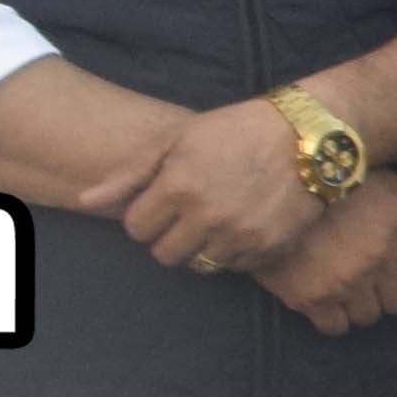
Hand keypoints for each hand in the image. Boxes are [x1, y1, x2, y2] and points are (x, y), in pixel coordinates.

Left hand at [84, 99, 331, 276]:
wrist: (309, 135)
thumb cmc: (236, 129)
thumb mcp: (177, 138)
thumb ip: (130, 173)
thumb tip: (86, 202)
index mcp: (178, 186)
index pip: (136, 228)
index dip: (146, 214)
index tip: (164, 199)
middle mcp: (206, 217)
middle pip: (163, 254)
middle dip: (169, 235)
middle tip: (188, 212)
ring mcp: (238, 236)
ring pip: (198, 266)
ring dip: (201, 247)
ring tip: (217, 218)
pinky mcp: (267, 249)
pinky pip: (234, 267)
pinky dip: (233, 251)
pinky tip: (243, 223)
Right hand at [252, 177, 396, 333]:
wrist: (275, 183)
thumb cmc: (333, 176)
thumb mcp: (383, 180)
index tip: (391, 266)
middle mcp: (379, 260)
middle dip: (384, 293)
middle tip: (366, 282)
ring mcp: (347, 281)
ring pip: (368, 316)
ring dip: (358, 307)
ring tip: (342, 291)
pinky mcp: (312, 297)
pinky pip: (335, 327)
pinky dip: (332, 319)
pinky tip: (323, 303)